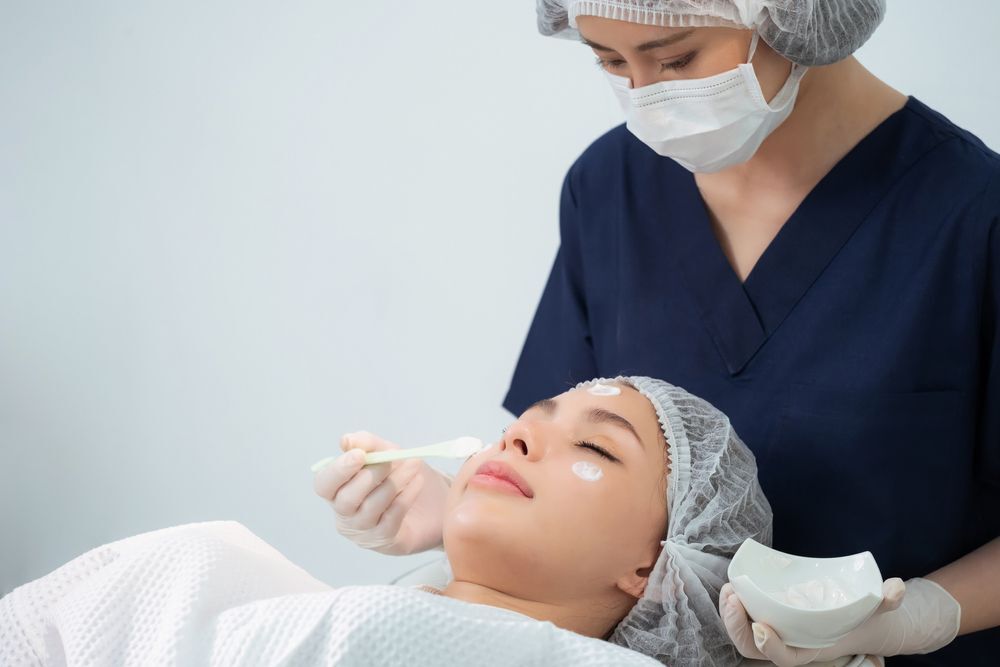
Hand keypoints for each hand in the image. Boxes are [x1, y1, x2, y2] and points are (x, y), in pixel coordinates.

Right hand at [313, 431, 449, 554]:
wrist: (434, 500)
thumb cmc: (401, 475)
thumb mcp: (385, 452)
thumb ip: (367, 444)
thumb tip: (346, 440)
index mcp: (337, 491)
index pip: (324, 485)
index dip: (338, 470)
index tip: (359, 454)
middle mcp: (345, 514)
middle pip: (346, 499)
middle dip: (370, 475)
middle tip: (392, 459)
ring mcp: (364, 530)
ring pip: (372, 506)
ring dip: (395, 482)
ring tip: (414, 465)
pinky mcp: (385, 540)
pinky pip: (393, 516)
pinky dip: (406, 496)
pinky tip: (418, 481)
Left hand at [720, 577, 959, 665]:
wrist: (855, 618)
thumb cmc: (862, 615)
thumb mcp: (877, 608)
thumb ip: (887, 600)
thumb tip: (897, 588)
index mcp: (811, 649)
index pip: (785, 659)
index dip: (770, 646)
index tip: (760, 625)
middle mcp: (790, 645)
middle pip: (753, 650)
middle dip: (737, 626)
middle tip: (734, 597)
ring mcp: (776, 634)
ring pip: (742, 638)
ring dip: (730, 616)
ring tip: (728, 590)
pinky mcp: (768, 619)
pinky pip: (743, 621)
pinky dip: (733, 608)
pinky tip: (732, 587)